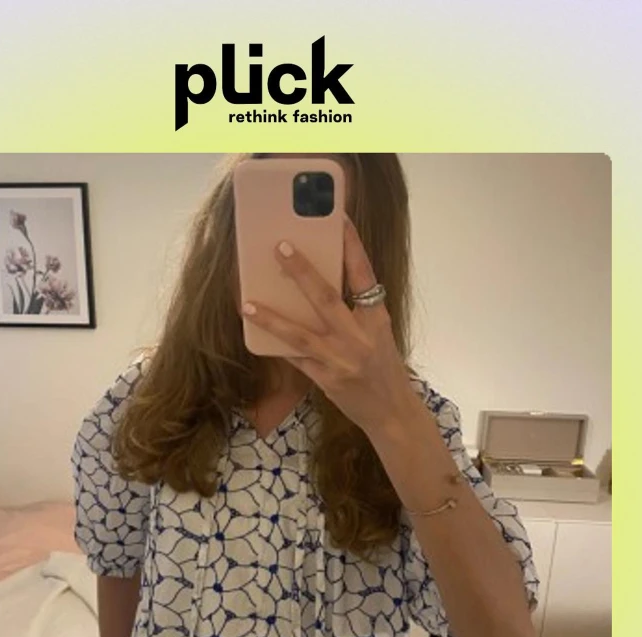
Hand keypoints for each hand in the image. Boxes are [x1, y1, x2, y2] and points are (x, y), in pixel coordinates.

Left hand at [241, 216, 416, 438]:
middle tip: (281, 247)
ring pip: (300, 333)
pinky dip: (276, 346)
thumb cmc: (384, 370)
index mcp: (376, 319)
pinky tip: (256, 335)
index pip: (365, 275)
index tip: (339, 218)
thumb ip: (356, 312)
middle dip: (302, 272)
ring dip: (272, 317)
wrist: (393, 413)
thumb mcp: (379, 335)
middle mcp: (359, 337)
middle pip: (327, 298)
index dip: (352, 246)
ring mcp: (341, 360)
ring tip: (248, 303)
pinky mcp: (327, 380)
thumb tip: (319, 285)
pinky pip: (296, 359)